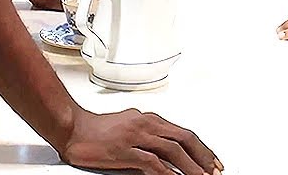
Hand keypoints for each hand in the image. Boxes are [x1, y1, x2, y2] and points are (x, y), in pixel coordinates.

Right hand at [62, 108, 223, 174]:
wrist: (72, 128)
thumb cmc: (96, 129)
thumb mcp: (129, 126)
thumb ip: (147, 134)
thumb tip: (163, 148)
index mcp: (149, 119)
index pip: (183, 133)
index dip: (201, 148)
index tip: (212, 160)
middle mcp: (146, 124)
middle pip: (183, 139)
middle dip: (203, 156)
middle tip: (214, 170)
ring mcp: (136, 137)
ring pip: (172, 151)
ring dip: (190, 167)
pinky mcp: (125, 150)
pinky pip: (152, 163)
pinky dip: (167, 173)